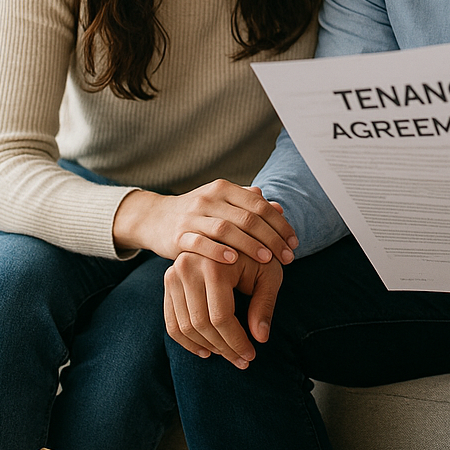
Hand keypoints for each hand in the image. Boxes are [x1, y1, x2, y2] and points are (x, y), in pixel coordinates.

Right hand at [113, 180, 298, 264]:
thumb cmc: (200, 214)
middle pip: (246, 217)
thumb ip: (250, 205)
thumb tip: (279, 208)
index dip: (279, 224)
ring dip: (249, 245)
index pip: (259, 204)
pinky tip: (233, 261)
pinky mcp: (177, 235)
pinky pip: (199, 242)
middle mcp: (209, 198)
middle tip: (286, 257)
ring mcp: (192, 216)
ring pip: (226, 229)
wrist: (155, 218)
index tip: (293, 243)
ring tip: (267, 259)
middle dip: (271, 238)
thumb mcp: (224, 203)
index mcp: (224, 188)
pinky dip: (217, 251)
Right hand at [164, 251, 283, 366]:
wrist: (235, 235)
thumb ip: (265, 304)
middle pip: (201, 324)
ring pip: (184, 326)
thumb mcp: (270, 274)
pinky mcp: (168, 282)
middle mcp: (188, 266)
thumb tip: (260, 338)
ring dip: (206, 347)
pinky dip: (187, 341)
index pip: (221, 316)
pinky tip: (206, 350)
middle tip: (242, 361)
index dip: (236, 341)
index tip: (251, 356)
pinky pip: (171, 321)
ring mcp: (173, 274)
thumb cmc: (258, 256)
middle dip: (223, 347)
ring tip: (228, 355)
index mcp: (215, 263)